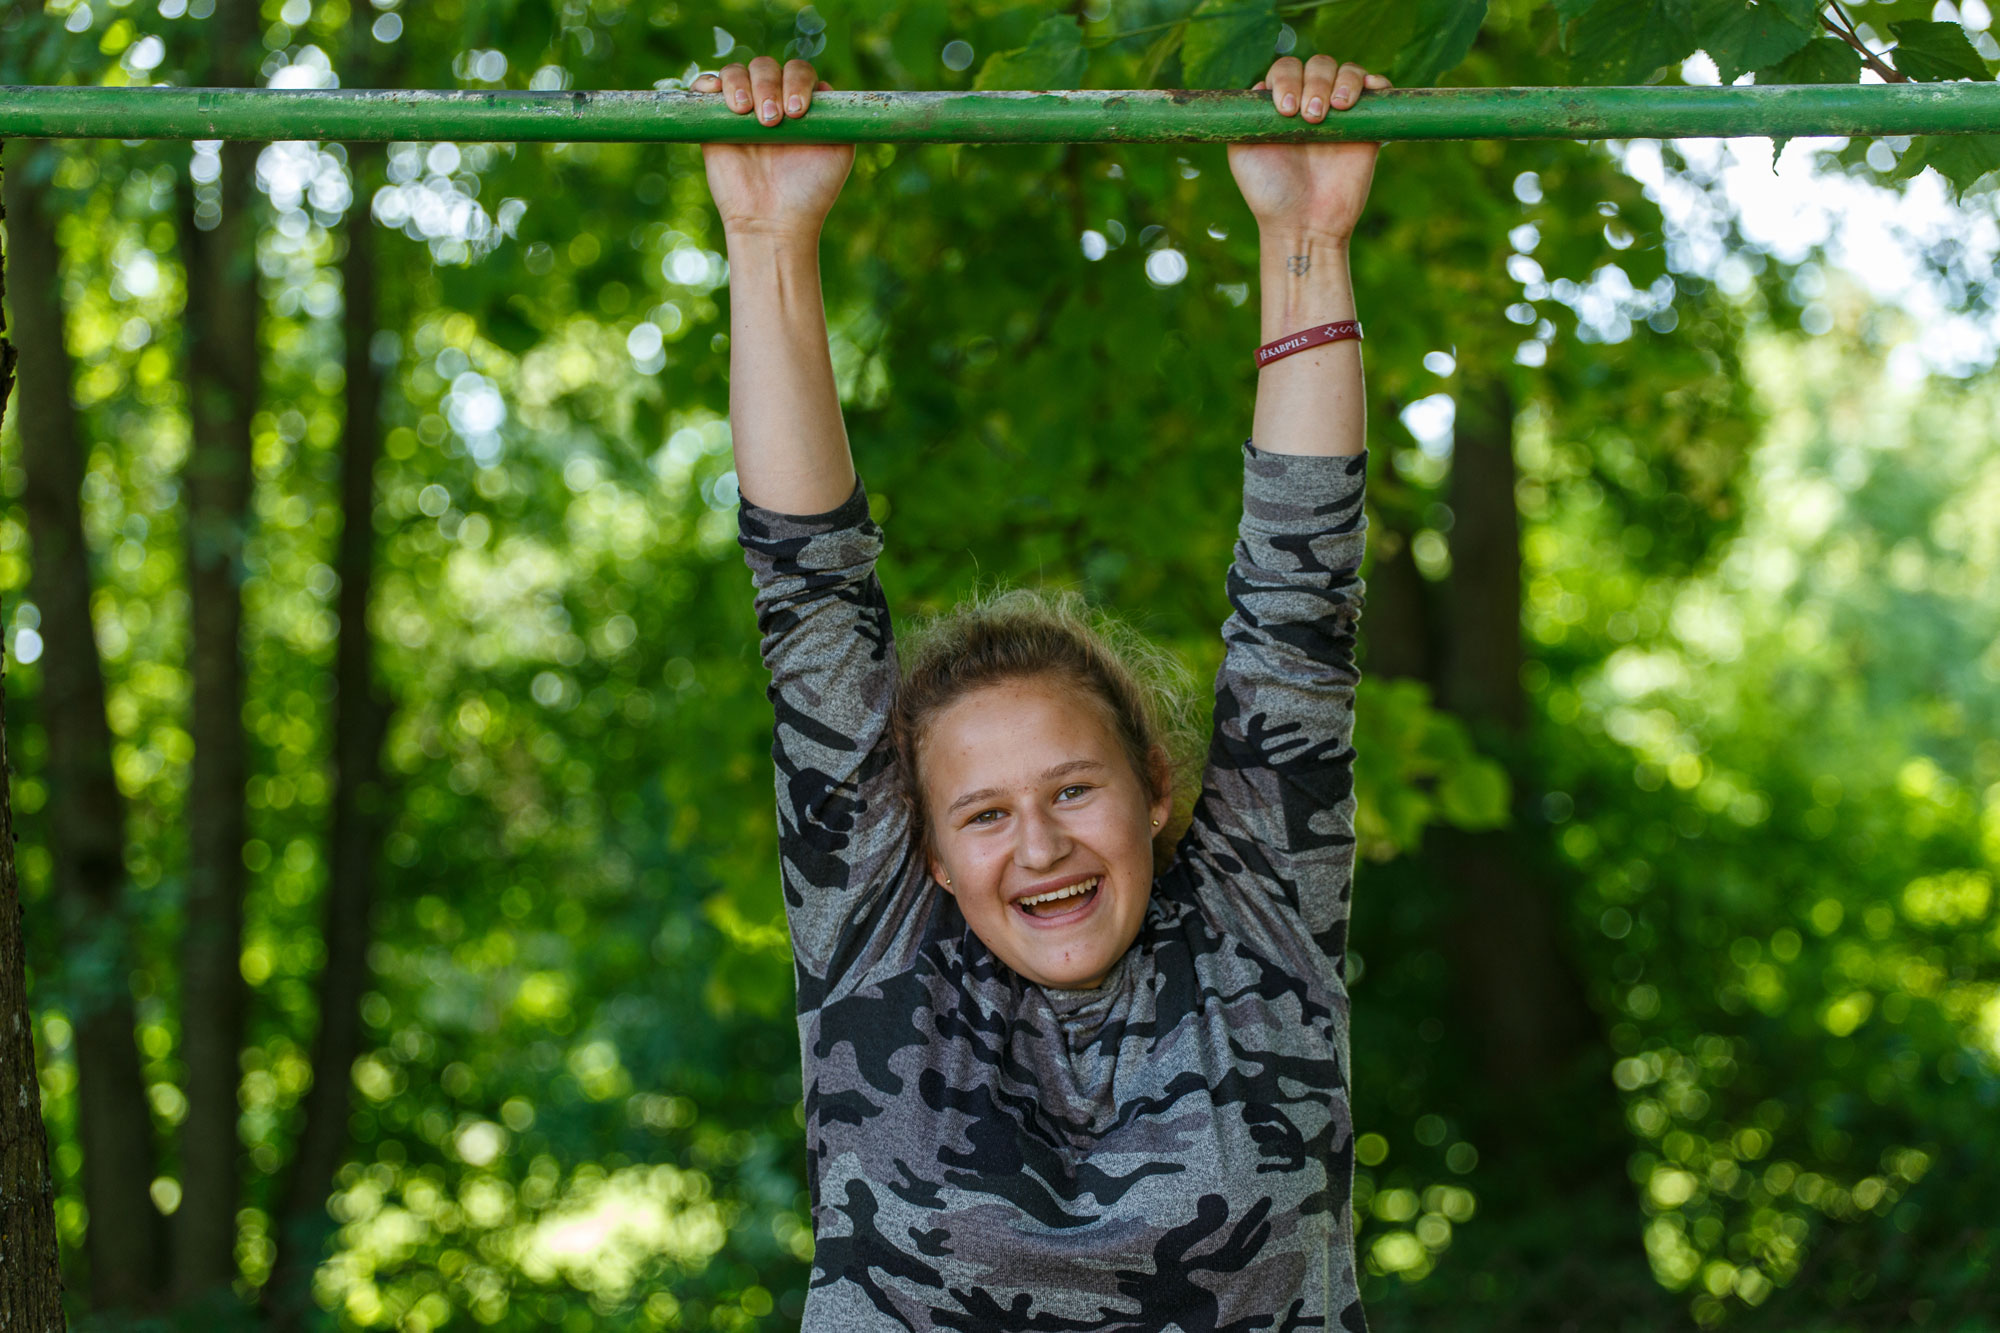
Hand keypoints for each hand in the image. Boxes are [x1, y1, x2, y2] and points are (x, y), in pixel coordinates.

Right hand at [692, 58, 853, 240]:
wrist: (774, 222)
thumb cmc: (810, 192)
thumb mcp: (839, 151)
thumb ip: (838, 116)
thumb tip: (822, 86)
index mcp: (799, 105)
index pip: (798, 71)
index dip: (797, 82)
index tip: (797, 112)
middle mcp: (770, 102)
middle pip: (766, 67)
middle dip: (769, 86)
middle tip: (772, 121)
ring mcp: (740, 112)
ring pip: (736, 71)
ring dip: (740, 83)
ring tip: (745, 113)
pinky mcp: (712, 122)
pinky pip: (704, 85)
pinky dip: (708, 82)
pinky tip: (718, 98)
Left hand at [1227, 56, 1390, 241]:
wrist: (1303, 224)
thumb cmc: (1270, 193)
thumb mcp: (1242, 151)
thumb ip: (1245, 116)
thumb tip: (1262, 85)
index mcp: (1282, 106)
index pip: (1286, 69)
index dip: (1286, 79)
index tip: (1285, 110)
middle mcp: (1311, 104)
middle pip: (1319, 64)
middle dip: (1315, 82)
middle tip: (1311, 117)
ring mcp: (1342, 114)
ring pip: (1348, 71)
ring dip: (1343, 81)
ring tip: (1336, 109)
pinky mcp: (1369, 127)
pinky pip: (1380, 89)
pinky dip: (1376, 82)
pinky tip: (1368, 91)